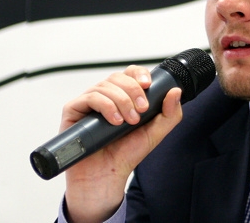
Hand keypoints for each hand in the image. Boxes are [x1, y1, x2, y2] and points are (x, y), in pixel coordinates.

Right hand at [62, 65, 182, 222]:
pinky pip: (90, 97)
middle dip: (133, 91)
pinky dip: (106, 106)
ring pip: (105, 85)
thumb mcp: (155, 133)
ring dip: (121, 101)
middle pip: (118, 77)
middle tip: (141, 111)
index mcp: (123, 96)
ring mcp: (88, 102)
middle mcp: (105, 96)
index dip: (139, 74)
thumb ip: (170, 114)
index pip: (130, 73)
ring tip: (128, 121)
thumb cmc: (126, 154)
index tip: (148, 85)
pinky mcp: (74, 110)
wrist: (106, 175)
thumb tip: (175, 91)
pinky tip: (115, 121)